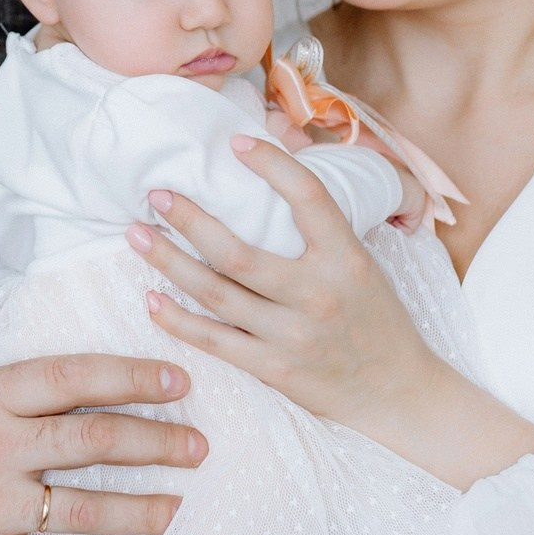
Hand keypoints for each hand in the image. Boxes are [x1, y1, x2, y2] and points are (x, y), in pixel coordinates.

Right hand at [0, 329, 206, 534]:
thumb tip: (14, 309)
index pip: (76, 377)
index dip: (133, 376)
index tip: (178, 380)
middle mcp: (0, 448)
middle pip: (96, 440)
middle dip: (157, 442)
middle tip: (199, 448)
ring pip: (85, 507)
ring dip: (141, 510)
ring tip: (176, 508)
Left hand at [127, 137, 533, 489]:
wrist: (398, 391)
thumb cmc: (376, 317)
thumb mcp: (363, 261)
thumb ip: (323, 226)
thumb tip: (282, 168)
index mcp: (346, 257)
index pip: (307, 197)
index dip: (271, 164)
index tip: (234, 143)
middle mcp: (318, 294)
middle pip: (236, 252)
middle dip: (189, 219)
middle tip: (155, 193)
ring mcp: (292, 335)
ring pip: (215, 293)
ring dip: (169, 262)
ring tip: (135, 235)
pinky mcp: (273, 368)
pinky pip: (214, 340)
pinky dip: (178, 319)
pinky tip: (151, 298)